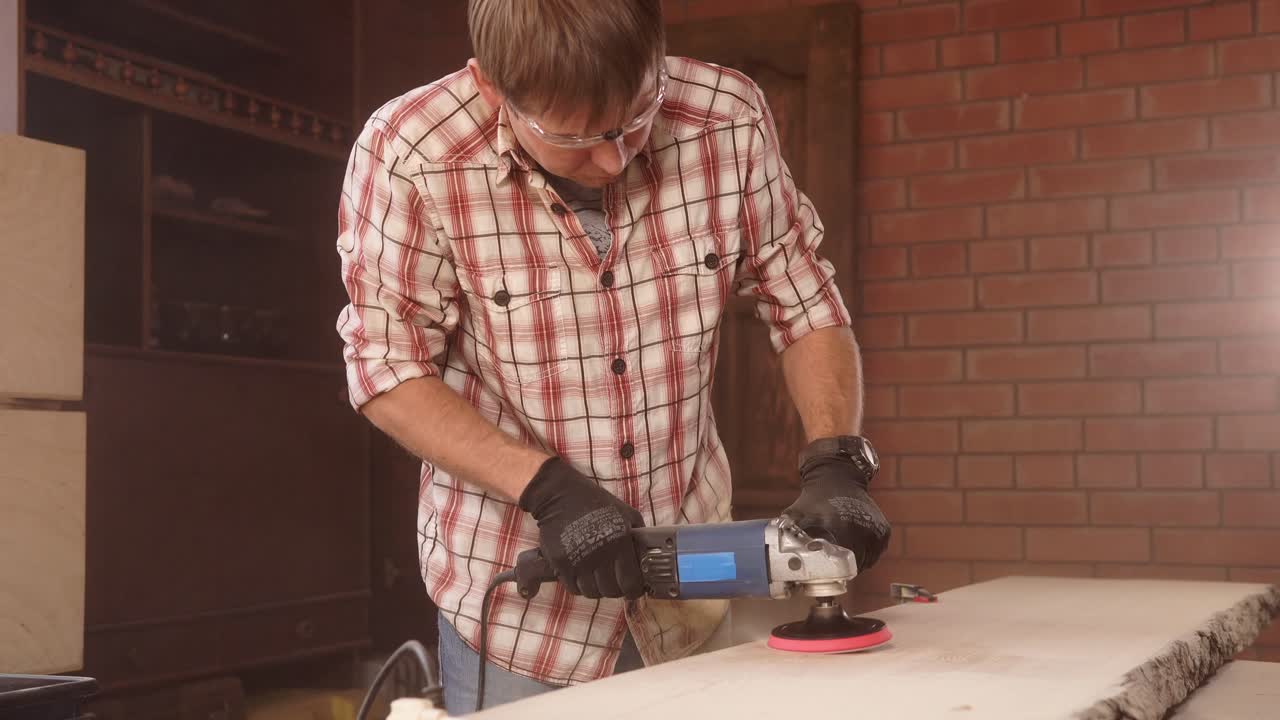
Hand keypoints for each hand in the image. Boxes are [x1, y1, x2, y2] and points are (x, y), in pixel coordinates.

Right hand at [518, 457, 646, 599]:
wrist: (560, 495)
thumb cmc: (596, 503)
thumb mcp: (627, 514)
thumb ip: (638, 537)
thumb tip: (647, 561)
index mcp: (620, 542)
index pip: (630, 583)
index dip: (634, 591)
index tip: (634, 590)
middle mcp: (599, 554)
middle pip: (610, 591)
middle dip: (615, 589)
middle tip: (614, 581)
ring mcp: (578, 561)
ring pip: (591, 592)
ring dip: (596, 588)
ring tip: (597, 576)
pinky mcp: (560, 563)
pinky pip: (573, 587)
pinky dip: (579, 585)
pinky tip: (581, 572)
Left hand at [782, 443, 890, 571]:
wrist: (838, 476)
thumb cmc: (814, 499)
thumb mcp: (796, 514)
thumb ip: (787, 534)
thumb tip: (777, 556)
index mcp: (842, 529)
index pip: (841, 566)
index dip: (832, 575)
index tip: (823, 579)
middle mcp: (863, 530)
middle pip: (855, 566)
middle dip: (842, 569)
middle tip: (829, 567)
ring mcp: (876, 532)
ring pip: (866, 561)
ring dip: (854, 562)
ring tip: (839, 555)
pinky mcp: (884, 531)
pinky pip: (874, 553)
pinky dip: (864, 554)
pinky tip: (851, 545)